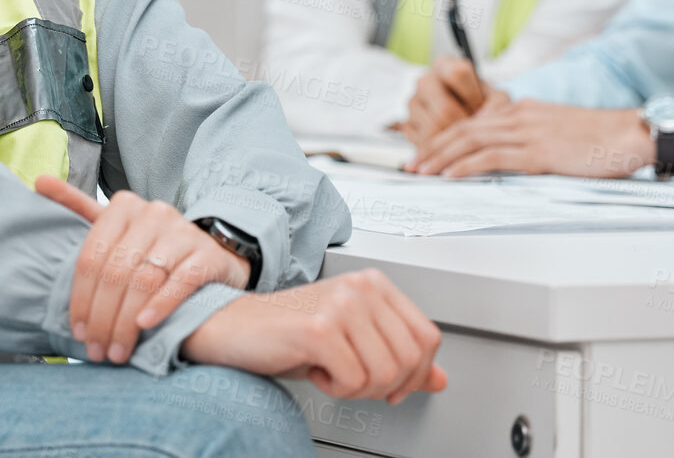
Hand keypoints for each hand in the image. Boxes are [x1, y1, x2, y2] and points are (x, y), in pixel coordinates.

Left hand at [35, 176, 250, 364]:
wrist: (212, 254)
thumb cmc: (153, 247)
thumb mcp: (117, 227)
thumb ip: (79, 207)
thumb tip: (38, 182)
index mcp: (124, 207)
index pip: (91, 257)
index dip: (81, 299)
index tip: (78, 332)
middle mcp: (154, 213)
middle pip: (115, 272)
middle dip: (102, 318)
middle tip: (97, 350)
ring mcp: (182, 232)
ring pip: (143, 280)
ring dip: (125, 322)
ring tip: (117, 351)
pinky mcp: (206, 254)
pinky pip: (179, 282)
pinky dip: (159, 306)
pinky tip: (144, 327)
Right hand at [182, 270, 448, 403]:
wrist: (234, 328)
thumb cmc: (291, 334)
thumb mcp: (354, 343)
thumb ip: (398, 357)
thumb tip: (439, 379)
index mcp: (375, 284)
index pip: (428, 337)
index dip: (416, 373)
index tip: (394, 385)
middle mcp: (362, 287)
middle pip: (410, 359)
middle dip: (385, 385)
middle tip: (354, 379)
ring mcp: (341, 305)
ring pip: (385, 373)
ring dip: (358, 388)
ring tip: (333, 371)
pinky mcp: (319, 329)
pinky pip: (353, 380)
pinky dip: (336, 389)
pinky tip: (317, 370)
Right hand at [400, 57, 506, 146]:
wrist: (466, 118)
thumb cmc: (482, 104)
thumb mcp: (496, 99)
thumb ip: (498, 105)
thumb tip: (484, 118)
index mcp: (445, 65)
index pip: (457, 74)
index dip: (473, 96)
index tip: (481, 107)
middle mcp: (425, 81)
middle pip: (444, 109)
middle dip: (464, 127)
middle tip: (475, 132)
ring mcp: (413, 103)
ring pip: (433, 129)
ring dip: (453, 140)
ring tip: (464, 139)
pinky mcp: (406, 125)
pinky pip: (424, 143)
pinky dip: (441, 150)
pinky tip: (451, 144)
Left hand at [405, 100, 652, 177]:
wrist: (630, 134)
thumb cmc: (600, 140)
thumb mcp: (557, 133)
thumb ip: (530, 141)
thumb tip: (508, 158)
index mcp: (522, 111)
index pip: (473, 123)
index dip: (445, 138)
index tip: (426, 153)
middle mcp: (519, 116)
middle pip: (463, 129)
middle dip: (433, 147)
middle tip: (412, 164)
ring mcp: (527, 132)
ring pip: (471, 141)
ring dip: (441, 157)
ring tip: (421, 171)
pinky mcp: (538, 151)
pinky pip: (493, 157)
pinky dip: (467, 166)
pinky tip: (451, 176)